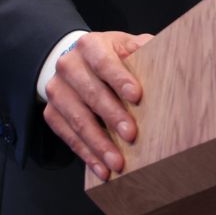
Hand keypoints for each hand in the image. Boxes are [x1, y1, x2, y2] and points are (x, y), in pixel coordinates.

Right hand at [42, 30, 154, 180]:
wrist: (77, 64)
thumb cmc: (109, 58)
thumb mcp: (125, 47)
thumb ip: (142, 49)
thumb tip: (164, 55)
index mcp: (89, 46)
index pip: (103, 61)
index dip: (119, 79)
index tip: (136, 96)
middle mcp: (68, 65)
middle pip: (90, 93)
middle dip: (112, 116)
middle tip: (131, 135)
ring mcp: (57, 90)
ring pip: (77, 119)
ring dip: (99, 143)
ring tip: (117, 162)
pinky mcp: (51, 112)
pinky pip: (68, 136)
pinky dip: (86, 154)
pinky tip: (102, 168)